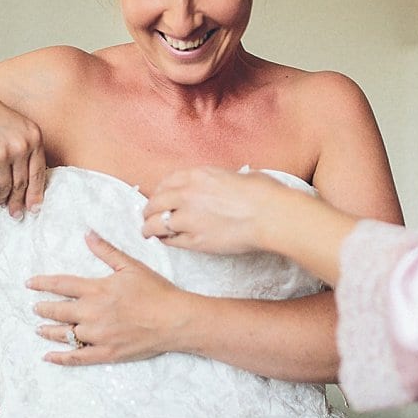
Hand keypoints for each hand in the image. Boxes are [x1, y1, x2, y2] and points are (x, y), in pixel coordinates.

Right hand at [0, 79, 46, 217]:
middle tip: (15, 213)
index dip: (36, 195)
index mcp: (33, 137)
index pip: (38, 174)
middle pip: (21, 184)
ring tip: (0, 197)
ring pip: (4, 187)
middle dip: (17, 201)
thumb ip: (28, 152)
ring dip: (1, 195)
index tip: (34, 209)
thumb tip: (31, 189)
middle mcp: (19, 145)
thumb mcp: (17, 128)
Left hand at [29, 233, 188, 364]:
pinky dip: (60, 357)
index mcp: (96, 290)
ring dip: (48, 330)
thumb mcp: (130, 266)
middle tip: (35, 307)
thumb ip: (106, 251)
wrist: (174, 320)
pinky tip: (48, 356)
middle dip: (43, 308)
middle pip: (58, 311)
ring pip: (64, 334)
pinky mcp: (105, 353)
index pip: (61, 285)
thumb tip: (87, 234)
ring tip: (39, 328)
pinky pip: (77, 357)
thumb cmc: (156, 291)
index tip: (29, 283)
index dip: (43, 283)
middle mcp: (92, 313)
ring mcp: (97, 335)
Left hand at [142, 167, 293, 254]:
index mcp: (198, 175)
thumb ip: (221, 181)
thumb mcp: (238, 175)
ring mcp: (188, 218)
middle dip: (148, 209)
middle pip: (155, 202)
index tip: (158, 196)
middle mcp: (187, 194)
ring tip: (147, 232)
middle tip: (147, 215)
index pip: (167, 182)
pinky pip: (172, 241)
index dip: (159, 190)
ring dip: (149, 227)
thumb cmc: (263, 193)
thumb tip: (225, 184)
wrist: (270, 215)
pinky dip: (166, 241)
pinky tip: (165, 242)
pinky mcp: (195, 240)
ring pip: (157, 223)